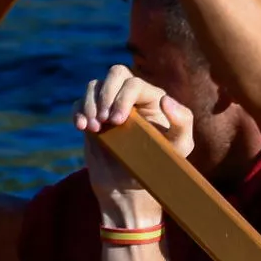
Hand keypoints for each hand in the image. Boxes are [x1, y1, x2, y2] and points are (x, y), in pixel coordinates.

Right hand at [77, 64, 189, 225]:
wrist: (131, 188)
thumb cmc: (159, 167)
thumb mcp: (179, 150)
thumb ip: (182, 123)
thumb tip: (166, 99)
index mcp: (153, 99)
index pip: (134, 83)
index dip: (123, 97)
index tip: (118, 122)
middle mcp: (132, 97)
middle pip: (115, 73)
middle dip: (106, 94)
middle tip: (106, 121)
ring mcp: (110, 105)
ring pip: (95, 85)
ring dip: (90, 103)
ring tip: (94, 127)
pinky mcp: (94, 117)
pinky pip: (80, 103)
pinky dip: (78, 112)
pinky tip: (82, 127)